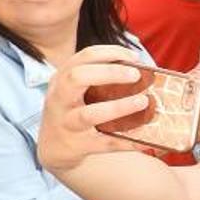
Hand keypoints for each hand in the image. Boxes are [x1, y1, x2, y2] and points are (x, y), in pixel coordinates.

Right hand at [37, 44, 154, 171]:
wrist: (53, 147)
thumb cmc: (74, 108)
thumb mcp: (75, 89)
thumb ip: (99, 77)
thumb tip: (144, 69)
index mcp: (62, 79)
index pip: (84, 57)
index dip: (111, 52)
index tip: (134, 57)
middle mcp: (60, 99)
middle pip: (77, 78)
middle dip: (109, 73)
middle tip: (136, 75)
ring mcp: (68, 123)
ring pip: (89, 114)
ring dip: (119, 107)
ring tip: (143, 101)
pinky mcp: (79, 146)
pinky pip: (106, 143)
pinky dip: (127, 141)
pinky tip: (145, 139)